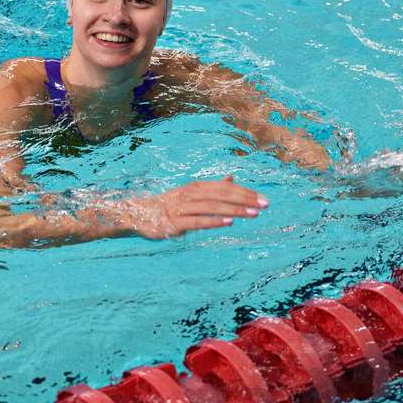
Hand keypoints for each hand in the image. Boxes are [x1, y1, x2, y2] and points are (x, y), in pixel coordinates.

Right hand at [125, 175, 268, 238]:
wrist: (137, 214)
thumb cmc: (167, 205)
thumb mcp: (190, 194)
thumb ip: (212, 188)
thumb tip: (232, 178)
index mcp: (196, 187)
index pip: (224, 188)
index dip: (244, 192)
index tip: (262, 199)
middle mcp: (190, 195)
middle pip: (221, 195)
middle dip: (244, 199)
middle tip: (264, 205)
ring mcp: (182, 208)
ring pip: (212, 207)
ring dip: (234, 209)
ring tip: (253, 213)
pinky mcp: (175, 223)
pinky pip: (197, 221)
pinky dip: (214, 221)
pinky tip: (229, 222)